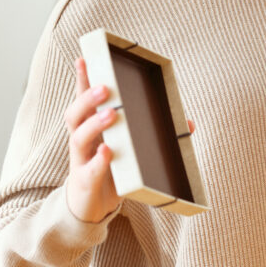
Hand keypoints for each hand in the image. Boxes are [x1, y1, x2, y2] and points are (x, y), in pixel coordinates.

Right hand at [63, 58, 195, 222]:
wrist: (89, 208)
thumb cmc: (112, 171)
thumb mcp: (132, 150)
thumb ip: (154, 134)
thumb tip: (189, 122)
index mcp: (90, 128)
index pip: (84, 100)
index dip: (83, 80)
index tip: (84, 58)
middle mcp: (82, 141)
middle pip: (75, 114)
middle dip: (88, 98)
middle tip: (106, 87)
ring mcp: (81, 161)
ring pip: (80, 138)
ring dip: (95, 124)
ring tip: (112, 114)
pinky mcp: (86, 182)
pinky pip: (90, 169)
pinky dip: (99, 160)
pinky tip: (107, 151)